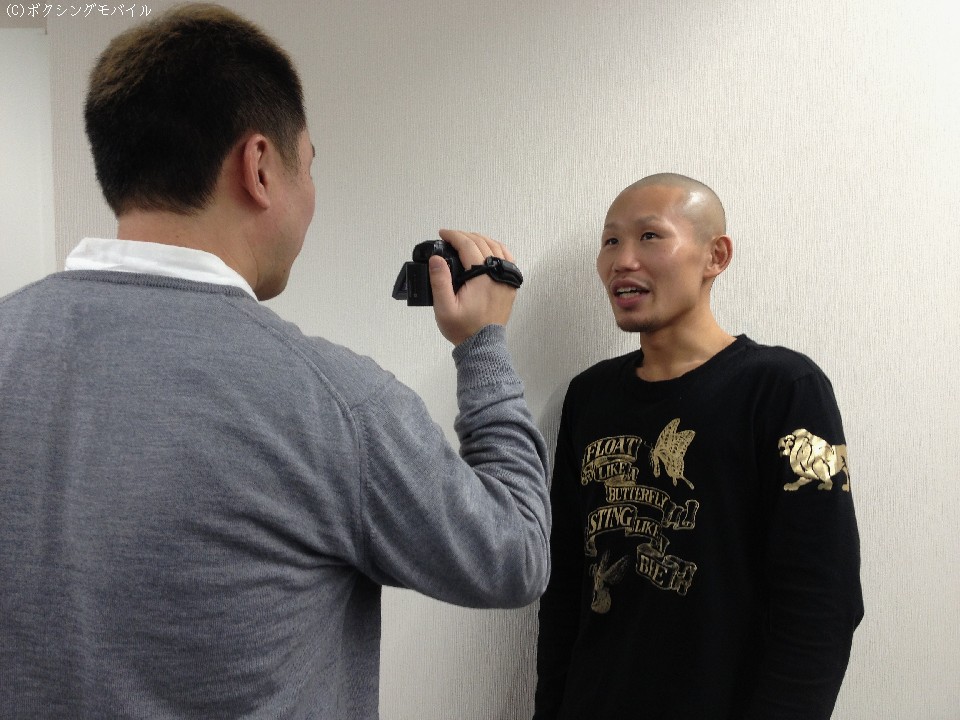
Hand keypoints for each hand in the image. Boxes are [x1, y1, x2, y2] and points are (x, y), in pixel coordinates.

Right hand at [429, 229, 517, 345]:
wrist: (482, 344)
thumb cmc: (463, 328)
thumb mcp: (444, 307)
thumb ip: (439, 281)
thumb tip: (436, 258)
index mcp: (482, 277)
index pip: (468, 245)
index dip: (453, 236)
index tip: (442, 234)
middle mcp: (498, 274)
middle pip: (482, 243)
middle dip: (464, 236)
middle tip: (449, 237)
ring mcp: (507, 278)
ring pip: (496, 247)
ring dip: (479, 239)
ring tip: (464, 240)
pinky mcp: (510, 284)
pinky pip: (507, 258)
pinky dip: (495, 248)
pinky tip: (486, 249)